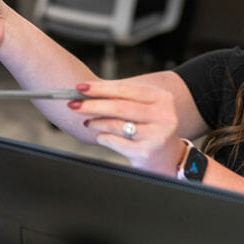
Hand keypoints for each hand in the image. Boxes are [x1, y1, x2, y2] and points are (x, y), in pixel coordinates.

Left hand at [68, 80, 183, 175]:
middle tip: (74, 104)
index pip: (126, 90)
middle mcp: (163, 116)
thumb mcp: (144, 107)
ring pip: (116, 125)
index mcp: (161, 98)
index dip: (101, 88)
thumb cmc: (151, 126)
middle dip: (93, 105)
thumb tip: (89, 90)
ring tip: (87, 121)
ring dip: (96, 122)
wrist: (169, 156)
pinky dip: (104, 137)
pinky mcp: (146, 153)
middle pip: (119, 107)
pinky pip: (116, 142)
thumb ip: (121, 97)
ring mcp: (156, 135)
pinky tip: (101, 135)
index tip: (81, 87)